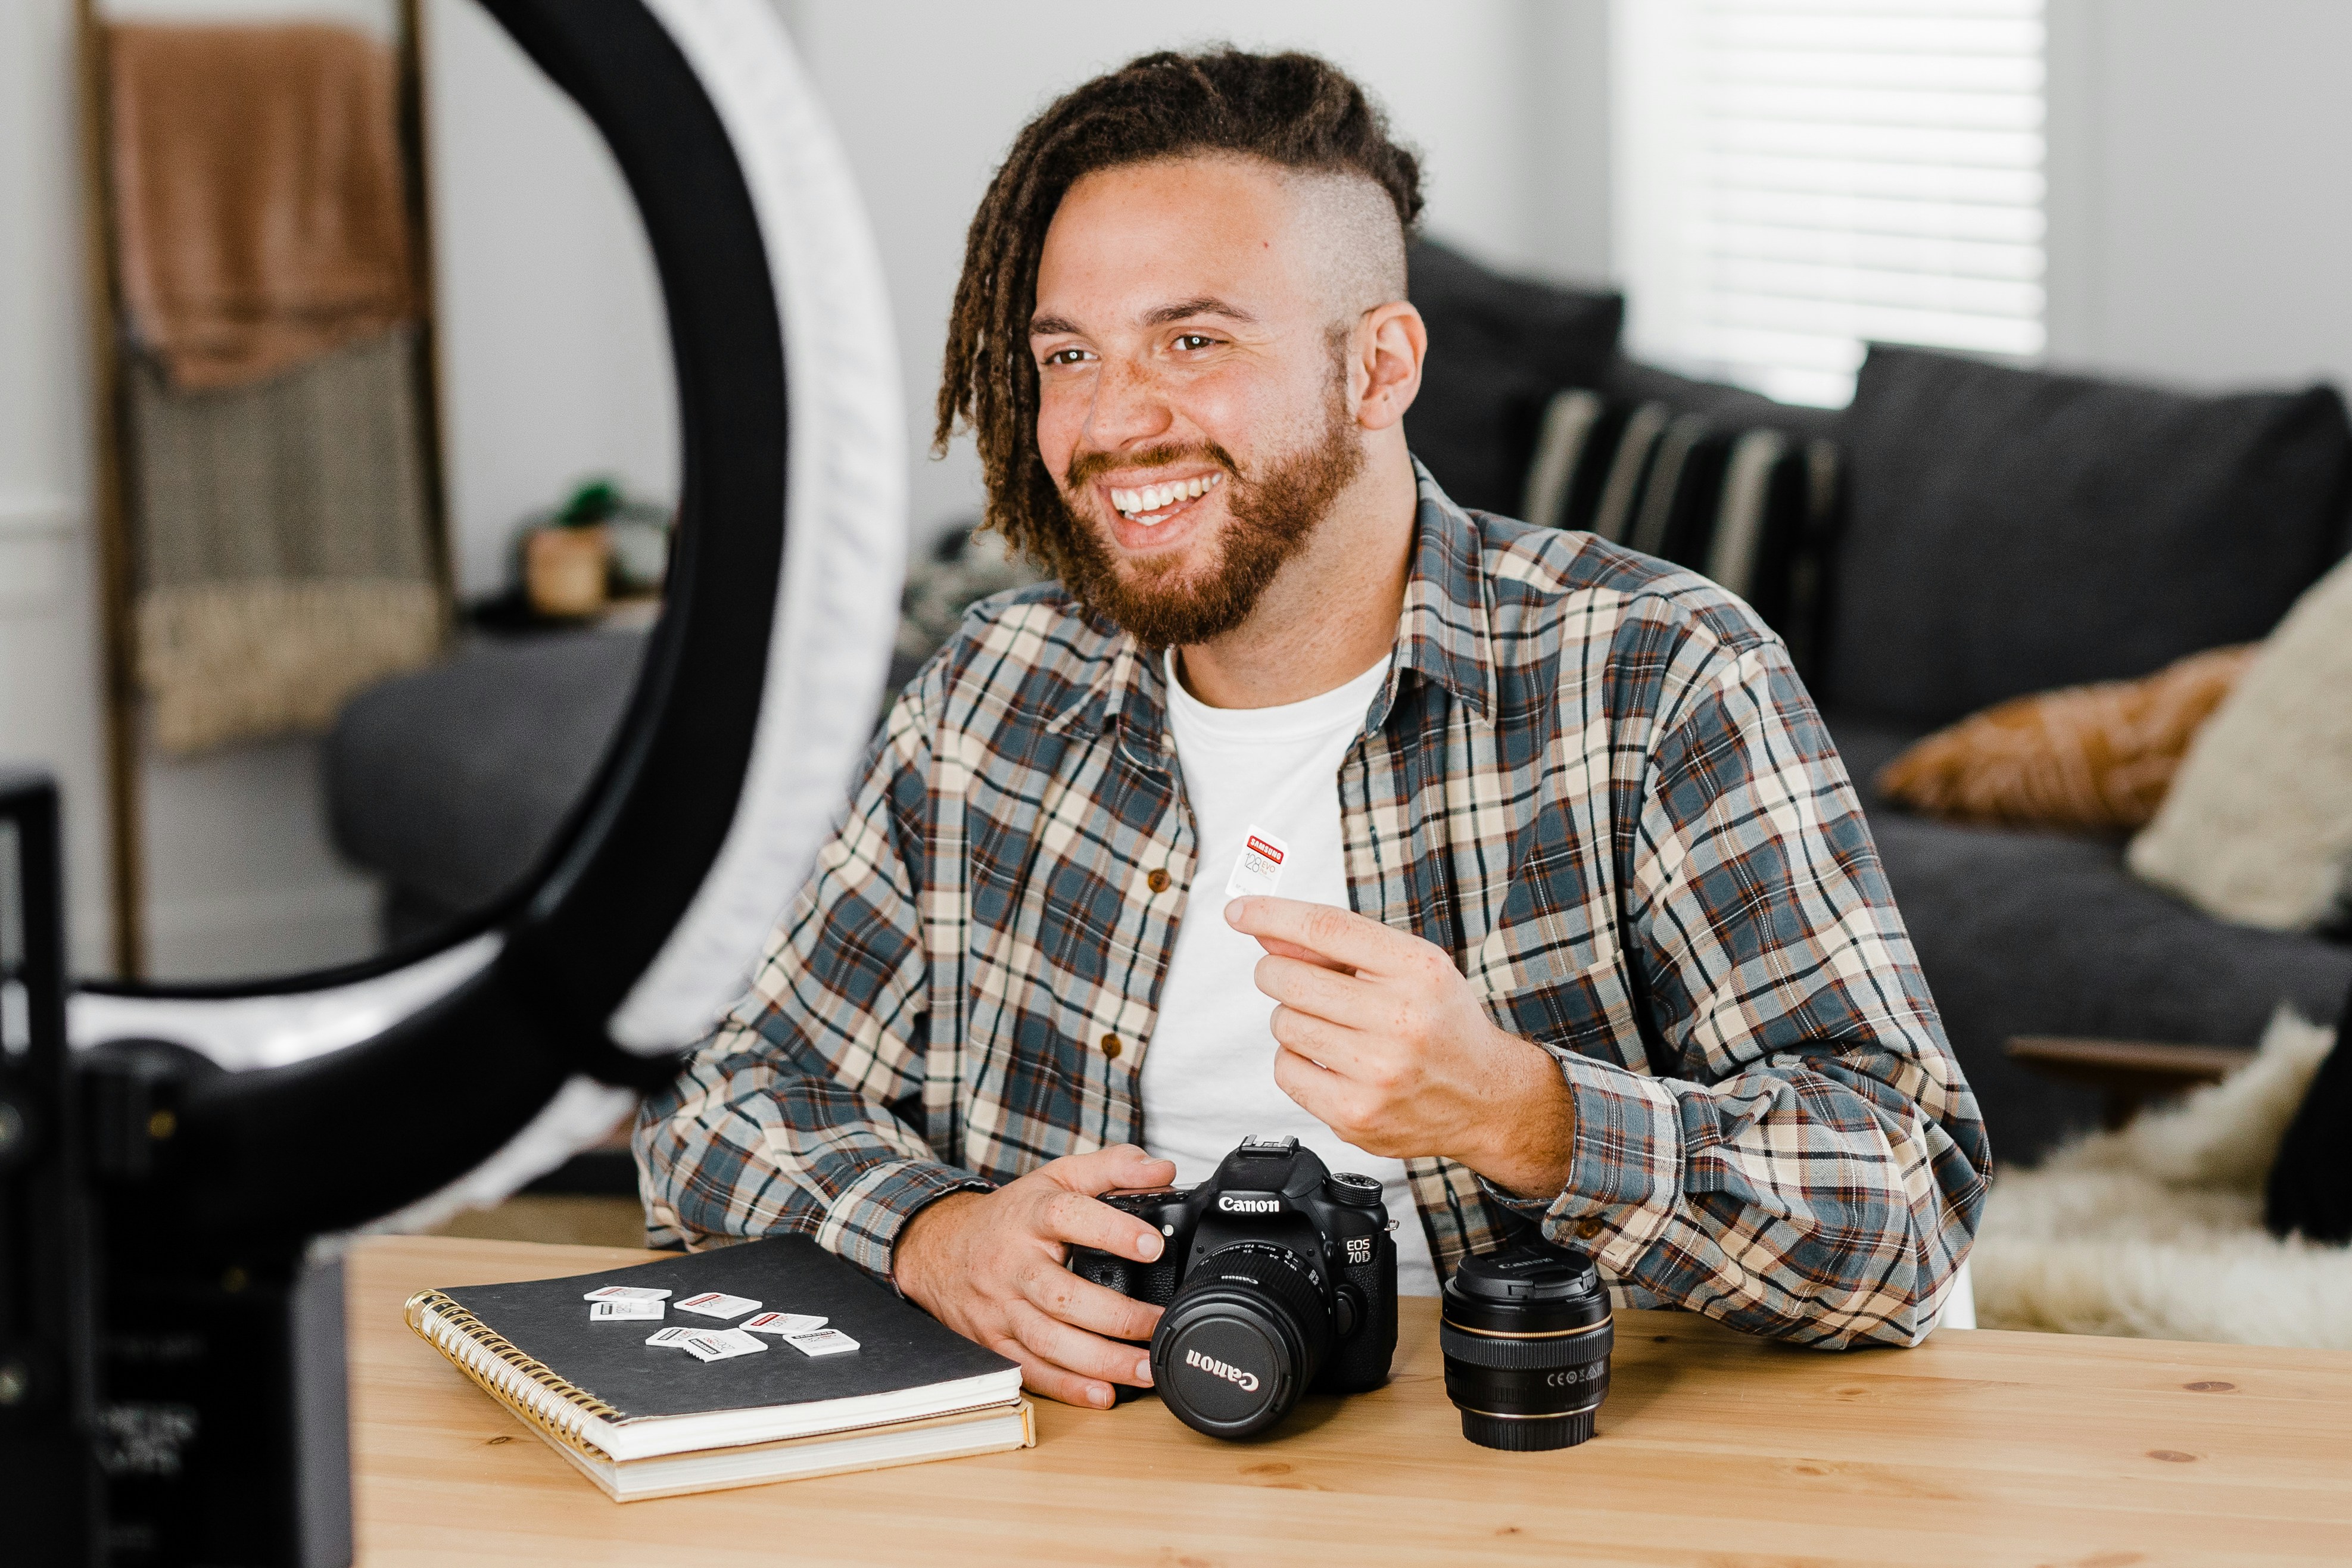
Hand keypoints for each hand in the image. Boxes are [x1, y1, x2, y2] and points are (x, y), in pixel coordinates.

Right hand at [891, 1144, 1175, 1408]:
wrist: (939, 1249)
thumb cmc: (1011, 1216)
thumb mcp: (1057, 1178)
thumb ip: (1112, 1168)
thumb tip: (1162, 1169)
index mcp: (1029, 1215)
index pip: (1068, 1216)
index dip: (1111, 1230)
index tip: (1152, 1246)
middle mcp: (1012, 1263)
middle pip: (1061, 1295)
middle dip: (1117, 1316)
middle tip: (1160, 1323)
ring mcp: (999, 1308)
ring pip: (1048, 1341)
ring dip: (1100, 1360)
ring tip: (1146, 1368)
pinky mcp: (993, 1342)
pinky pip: (1030, 1369)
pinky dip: (1067, 1387)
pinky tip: (1102, 1394)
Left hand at [1224, 896, 1575, 1199]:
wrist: (1486, 1098)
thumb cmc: (1441, 1024)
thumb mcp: (1408, 968)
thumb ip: (1338, 947)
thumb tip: (1267, 931)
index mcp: (1419, 971)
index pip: (1326, 928)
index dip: (1272, 914)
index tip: (1239, 911)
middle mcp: (1402, 1021)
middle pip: (1289, 977)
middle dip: (1281, 973)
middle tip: (1303, 982)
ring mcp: (1378, 1074)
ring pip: (1283, 1024)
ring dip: (1294, 1020)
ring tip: (1335, 1028)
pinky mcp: (1356, 1115)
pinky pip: (1285, 1070)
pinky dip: (1297, 1061)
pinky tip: (1332, 1062)